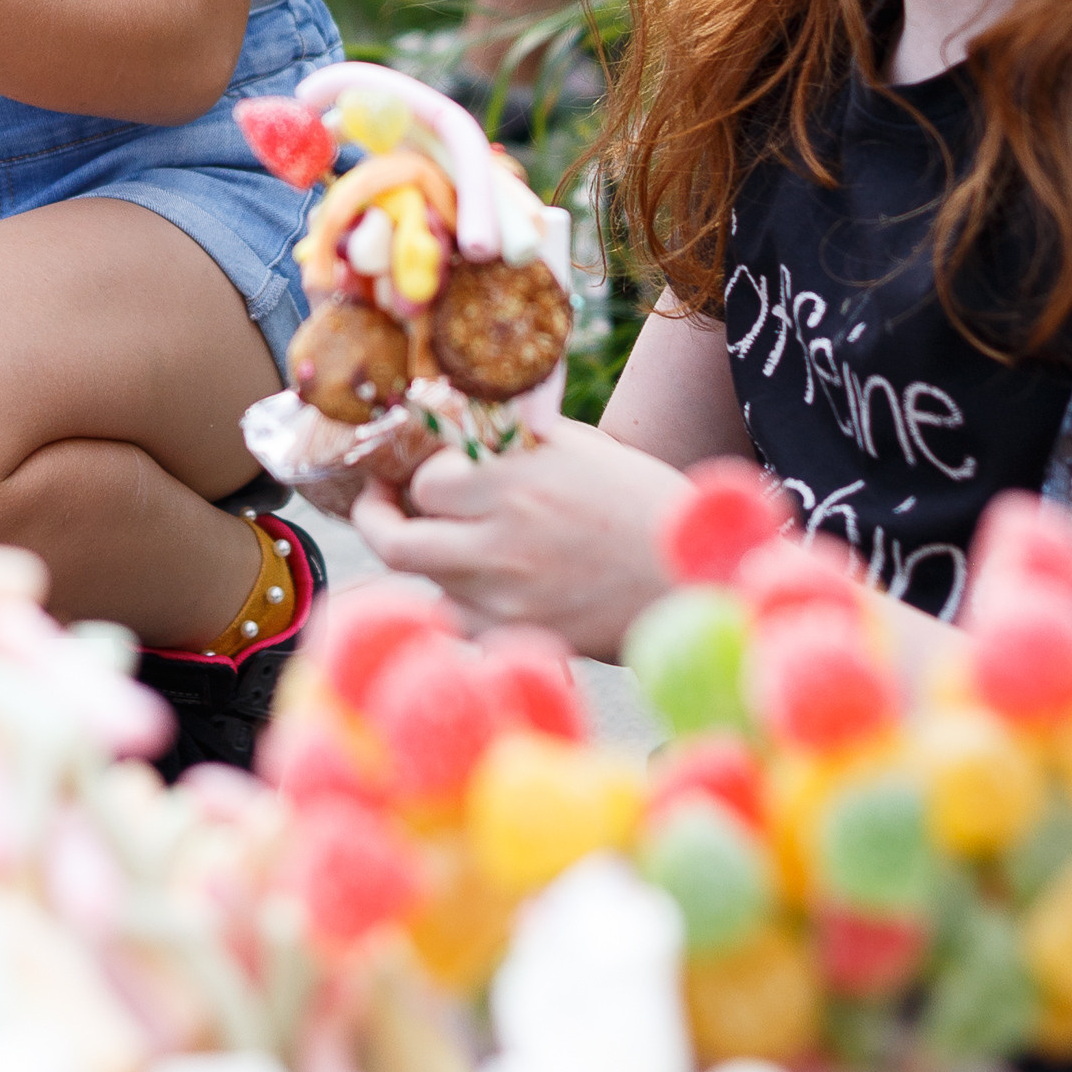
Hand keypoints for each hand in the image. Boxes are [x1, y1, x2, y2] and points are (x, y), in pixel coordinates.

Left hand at [351, 416, 681, 654]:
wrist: (694, 576)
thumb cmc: (641, 502)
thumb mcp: (578, 447)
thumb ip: (509, 441)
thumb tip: (449, 432)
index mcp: (516, 482)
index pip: (425, 483)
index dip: (421, 476)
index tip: (422, 471)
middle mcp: (502, 542)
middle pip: (396, 543)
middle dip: (377, 520)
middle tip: (380, 503)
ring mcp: (506, 598)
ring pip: (424, 584)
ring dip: (423, 558)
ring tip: (437, 538)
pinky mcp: (518, 638)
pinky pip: (456, 622)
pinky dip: (455, 600)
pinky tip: (475, 581)